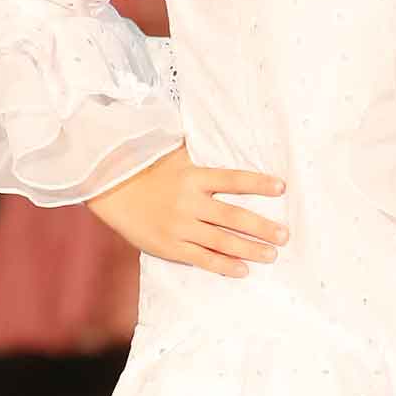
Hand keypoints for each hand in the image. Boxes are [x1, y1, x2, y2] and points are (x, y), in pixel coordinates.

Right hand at [88, 149, 286, 278]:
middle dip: (262, 227)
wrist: (110, 190)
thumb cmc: (146, 170)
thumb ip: (199, 150)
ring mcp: (180, 226)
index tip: (281, 187)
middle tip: (285, 236)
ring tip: (272, 254)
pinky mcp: (169, 246)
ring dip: (250, 248)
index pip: (233, 179)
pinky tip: (243, 269)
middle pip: (233, 216)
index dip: (258, 183)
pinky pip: (201, 258)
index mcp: (193, 177)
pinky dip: (223, 265)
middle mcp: (189, 202)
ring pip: (222, 240)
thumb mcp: (173, 154)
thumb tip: (220, 126)